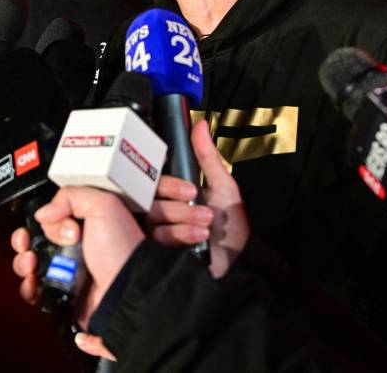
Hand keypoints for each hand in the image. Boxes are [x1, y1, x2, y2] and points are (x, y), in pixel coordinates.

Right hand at [10, 187, 140, 360]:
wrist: (126, 290)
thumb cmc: (122, 250)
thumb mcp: (103, 206)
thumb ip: (71, 196)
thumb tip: (44, 213)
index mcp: (86, 225)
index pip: (53, 215)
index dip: (45, 217)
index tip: (47, 220)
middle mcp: (75, 248)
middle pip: (36, 239)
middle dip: (25, 239)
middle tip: (27, 242)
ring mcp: (67, 272)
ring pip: (30, 263)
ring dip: (23, 261)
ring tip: (31, 263)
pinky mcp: (61, 294)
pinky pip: (34, 289)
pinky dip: (28, 286)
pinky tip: (33, 281)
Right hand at [146, 119, 249, 277]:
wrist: (238, 262)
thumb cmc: (230, 226)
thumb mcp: (223, 187)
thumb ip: (208, 157)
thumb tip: (200, 124)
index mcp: (173, 190)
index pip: (154, 175)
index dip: (163, 175)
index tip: (176, 175)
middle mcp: (161, 207)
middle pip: (148, 193)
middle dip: (174, 195)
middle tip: (195, 197)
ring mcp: (157, 228)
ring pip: (152, 215)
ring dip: (181, 216)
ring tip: (205, 222)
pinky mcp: (156, 249)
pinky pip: (155, 236)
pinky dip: (179, 234)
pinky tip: (198, 236)